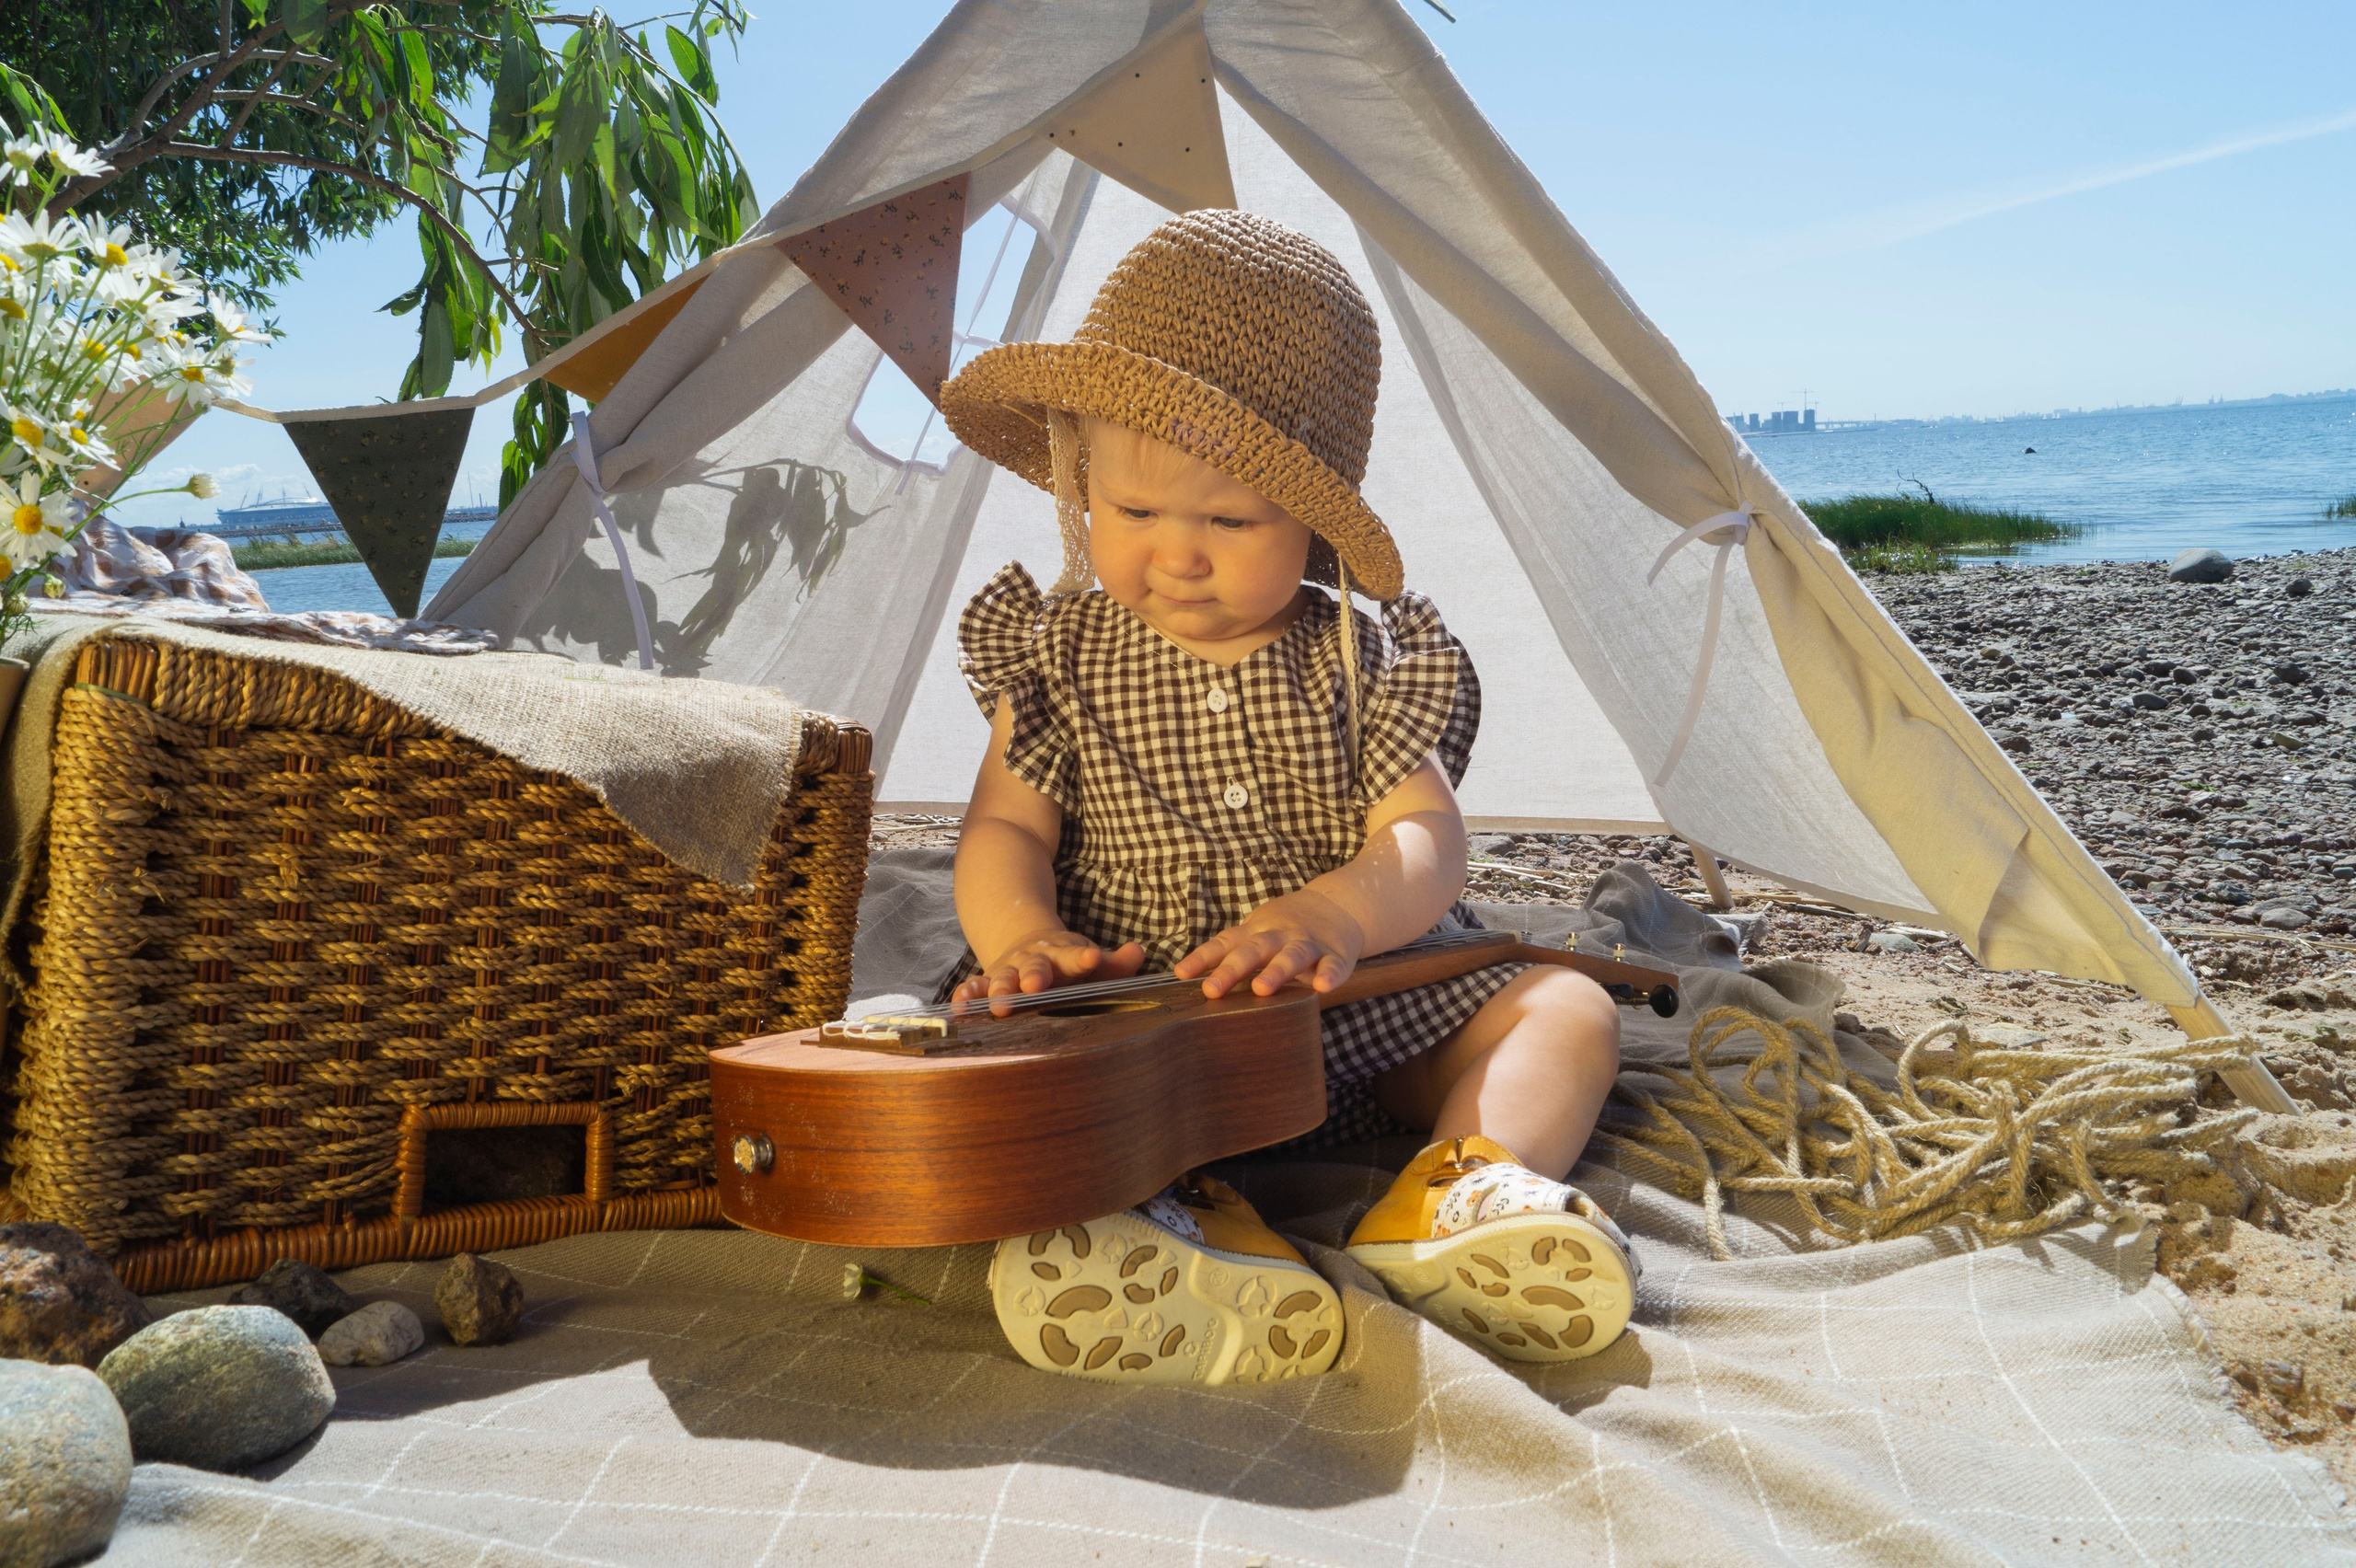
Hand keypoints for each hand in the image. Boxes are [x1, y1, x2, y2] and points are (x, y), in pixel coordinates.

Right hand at [954, 929, 1146, 1015]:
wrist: (1029, 944)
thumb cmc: (1068, 962)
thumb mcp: (1090, 959)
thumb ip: (1115, 963)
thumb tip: (1138, 952)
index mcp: (1064, 955)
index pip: (1076, 956)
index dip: (1083, 957)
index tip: (1091, 957)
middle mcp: (1035, 961)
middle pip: (1035, 968)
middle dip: (1034, 977)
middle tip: (1035, 986)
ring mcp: (1010, 971)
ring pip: (1003, 979)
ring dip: (1000, 990)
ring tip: (997, 1004)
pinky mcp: (988, 982)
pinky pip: (975, 987)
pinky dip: (966, 995)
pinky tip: (960, 1007)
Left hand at [1174, 890, 1363, 998]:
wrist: (1338, 904)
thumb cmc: (1287, 927)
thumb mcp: (1257, 933)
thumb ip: (1234, 955)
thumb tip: (1198, 982)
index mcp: (1256, 933)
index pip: (1225, 944)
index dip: (1202, 958)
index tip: (1181, 974)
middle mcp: (1279, 935)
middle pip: (1253, 950)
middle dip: (1231, 970)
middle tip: (1211, 990)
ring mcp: (1308, 943)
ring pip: (1290, 956)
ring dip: (1276, 971)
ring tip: (1261, 988)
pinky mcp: (1335, 954)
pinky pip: (1332, 965)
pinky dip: (1329, 975)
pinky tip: (1321, 986)